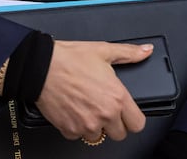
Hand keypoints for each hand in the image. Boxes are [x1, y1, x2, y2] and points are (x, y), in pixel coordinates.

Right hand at [33, 39, 152, 142]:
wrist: (40, 67)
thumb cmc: (69, 58)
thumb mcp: (103, 50)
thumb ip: (129, 53)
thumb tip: (146, 51)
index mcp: (116, 97)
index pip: (138, 124)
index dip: (133, 118)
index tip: (127, 113)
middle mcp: (104, 115)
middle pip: (120, 134)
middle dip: (114, 123)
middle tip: (104, 107)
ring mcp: (86, 125)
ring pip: (98, 136)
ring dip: (94, 125)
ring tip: (86, 105)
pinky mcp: (69, 130)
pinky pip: (78, 135)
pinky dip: (76, 126)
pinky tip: (73, 109)